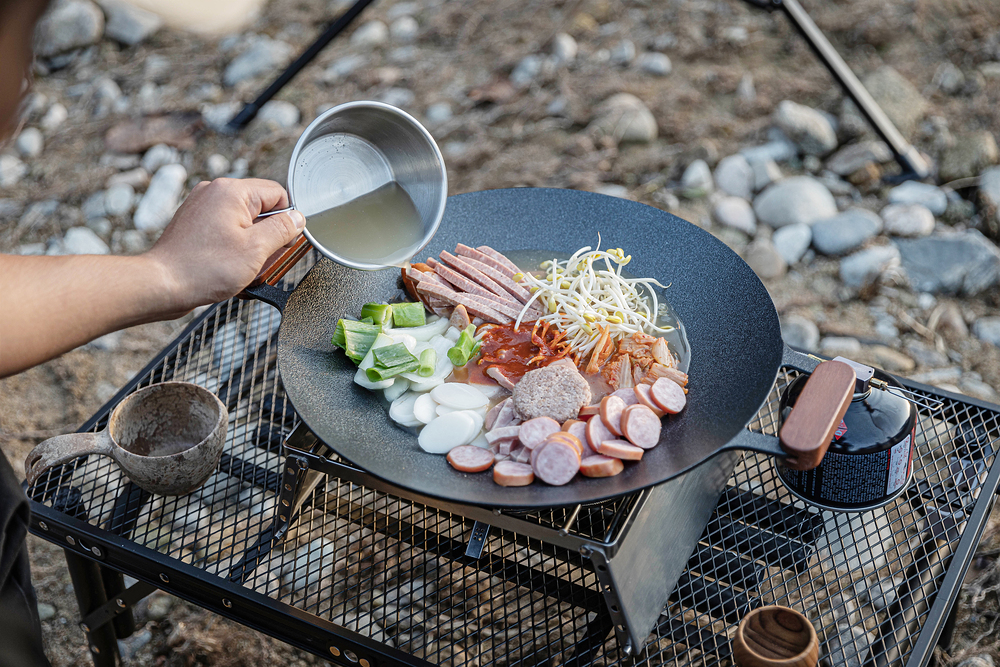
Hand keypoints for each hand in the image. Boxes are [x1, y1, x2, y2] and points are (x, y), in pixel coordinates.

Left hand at [145, 178, 305, 313]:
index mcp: (232, 191)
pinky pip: (226, 230)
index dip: (287, 220)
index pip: (278, 194)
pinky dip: (233, 247)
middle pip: (260, 208)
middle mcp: (214, 192)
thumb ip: (283, 229)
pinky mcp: (194, 223)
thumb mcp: (256, 249)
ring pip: (244, 222)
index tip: (284, 244)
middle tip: (262, 261)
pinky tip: (228, 267)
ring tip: (242, 268)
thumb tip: (298, 218)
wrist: (162, 284)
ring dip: (251, 245)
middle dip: (267, 236)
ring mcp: (201, 206)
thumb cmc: (204, 268)